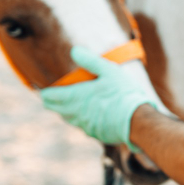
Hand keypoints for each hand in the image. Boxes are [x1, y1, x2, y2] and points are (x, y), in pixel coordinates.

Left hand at [41, 47, 157, 147]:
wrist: (138, 121)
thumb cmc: (124, 94)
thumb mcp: (109, 71)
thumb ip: (90, 61)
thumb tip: (75, 51)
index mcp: (76, 97)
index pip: (50, 97)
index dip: (45, 92)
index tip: (44, 89)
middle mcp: (76, 113)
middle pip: (56, 109)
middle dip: (54, 102)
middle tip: (56, 95)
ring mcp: (85, 125)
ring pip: (69, 118)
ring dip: (67, 110)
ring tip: (73, 103)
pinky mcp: (95, 133)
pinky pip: (82, 126)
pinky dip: (82, 119)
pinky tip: (91, 113)